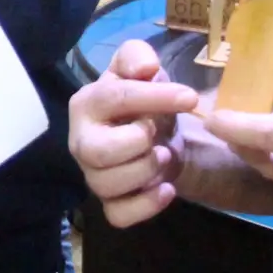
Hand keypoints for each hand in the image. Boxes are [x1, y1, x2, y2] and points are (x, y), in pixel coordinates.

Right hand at [67, 40, 199, 227]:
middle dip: (137, 142)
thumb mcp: (143, 67)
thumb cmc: (146, 98)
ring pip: (107, 184)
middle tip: (159, 134)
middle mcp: (82, 142)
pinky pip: (118, 215)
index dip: (154, 97)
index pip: (113, 100)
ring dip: (145, 170)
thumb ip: (137, 56)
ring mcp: (93, 175)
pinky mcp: (109, 202)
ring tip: (164, 155)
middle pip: (97, 151)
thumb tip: (144, 69)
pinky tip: (166, 188)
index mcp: (87, 104)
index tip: (190, 97)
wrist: (159, 134)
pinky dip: (146, 205)